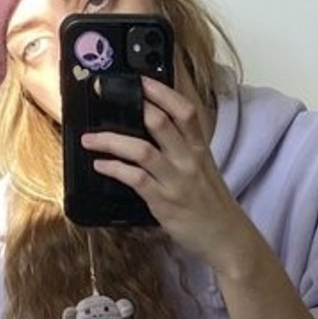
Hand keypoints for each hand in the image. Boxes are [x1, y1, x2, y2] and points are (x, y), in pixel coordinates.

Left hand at [81, 75, 260, 275]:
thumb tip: (155, 132)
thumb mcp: (205, 169)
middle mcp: (189, 160)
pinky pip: (135, 179)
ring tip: (89, 139)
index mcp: (200, 148)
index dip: (160, 92)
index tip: (139, 80)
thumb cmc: (212, 205)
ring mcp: (176, 181)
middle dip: (129, 107)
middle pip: (159, 122)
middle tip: (103, 99)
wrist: (228, 238)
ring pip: (141, 150)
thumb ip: (184, 149)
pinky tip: (101, 165)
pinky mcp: (164, 202)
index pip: (184, 110)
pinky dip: (114, 169)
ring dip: (111, 141)